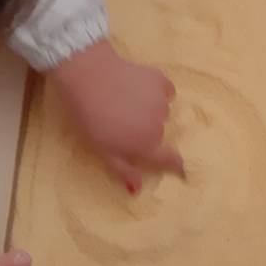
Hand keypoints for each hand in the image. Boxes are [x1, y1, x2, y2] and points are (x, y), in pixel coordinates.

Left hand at [52, 40, 183, 191]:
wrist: (88, 75)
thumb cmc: (89, 117)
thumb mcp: (102, 150)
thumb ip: (123, 169)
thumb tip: (138, 190)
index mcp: (146, 146)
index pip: (171, 159)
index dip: (175, 163)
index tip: (177, 164)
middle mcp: (159, 126)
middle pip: (160, 133)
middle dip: (147, 131)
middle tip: (124, 123)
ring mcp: (162, 102)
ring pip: (161, 111)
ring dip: (149, 110)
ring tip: (126, 101)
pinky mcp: (160, 79)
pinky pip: (164, 90)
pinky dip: (156, 91)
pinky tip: (138, 86)